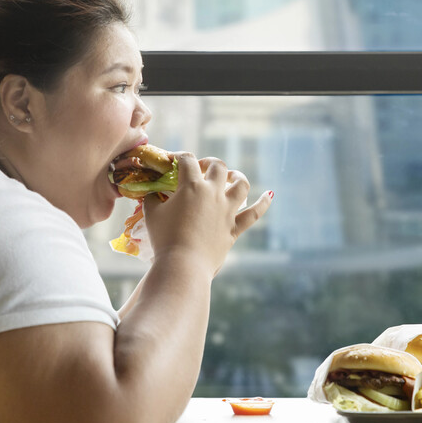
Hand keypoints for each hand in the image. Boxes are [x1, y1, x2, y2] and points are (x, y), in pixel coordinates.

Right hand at [143, 153, 271, 275]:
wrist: (183, 265)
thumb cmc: (164, 238)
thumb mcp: (152, 214)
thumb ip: (152, 199)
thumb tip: (152, 194)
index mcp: (192, 186)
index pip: (187, 161)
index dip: (179, 157)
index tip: (172, 161)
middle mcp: (213, 193)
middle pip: (218, 167)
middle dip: (209, 163)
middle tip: (200, 169)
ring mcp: (227, 210)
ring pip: (241, 184)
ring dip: (237, 176)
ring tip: (231, 176)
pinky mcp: (234, 227)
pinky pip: (253, 213)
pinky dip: (263, 203)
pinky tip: (269, 195)